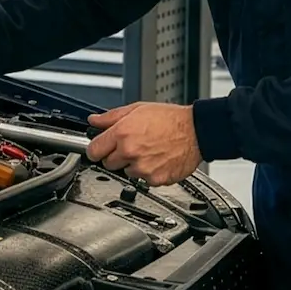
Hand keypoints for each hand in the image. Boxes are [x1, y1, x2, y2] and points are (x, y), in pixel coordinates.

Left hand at [85, 102, 203, 185]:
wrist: (196, 131)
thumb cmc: (170, 119)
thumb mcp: (137, 109)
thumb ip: (111, 117)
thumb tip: (94, 121)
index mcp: (122, 133)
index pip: (94, 150)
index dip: (96, 149)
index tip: (99, 149)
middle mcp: (130, 152)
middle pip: (108, 164)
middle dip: (116, 157)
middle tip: (130, 147)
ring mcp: (142, 168)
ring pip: (126, 173)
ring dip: (133, 165)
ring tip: (148, 151)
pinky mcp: (155, 179)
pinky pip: (143, 180)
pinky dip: (148, 173)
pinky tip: (157, 160)